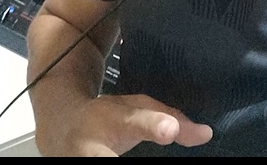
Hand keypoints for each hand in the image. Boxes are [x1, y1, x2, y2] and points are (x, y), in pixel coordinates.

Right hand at [35, 92, 212, 156]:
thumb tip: (205, 134)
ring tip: (149, 163)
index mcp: (108, 120)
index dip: (152, 125)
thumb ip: (170, 117)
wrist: (61, 130)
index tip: (169, 130)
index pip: (134, 121)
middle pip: (107, 159)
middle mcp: (90, 151)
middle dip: (124, 160)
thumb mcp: (136, 107)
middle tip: (154, 156)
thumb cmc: (106, 118)